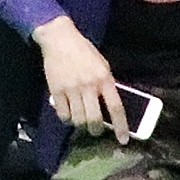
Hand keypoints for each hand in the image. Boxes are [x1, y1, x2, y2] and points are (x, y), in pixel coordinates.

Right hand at [38, 18, 120, 136]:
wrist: (60, 39)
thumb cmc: (84, 52)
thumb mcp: (102, 65)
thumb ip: (106, 85)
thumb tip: (110, 109)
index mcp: (104, 78)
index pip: (116, 107)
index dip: (121, 126)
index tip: (123, 140)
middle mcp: (89, 85)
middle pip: (95, 119)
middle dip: (96, 130)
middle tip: (95, 130)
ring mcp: (71, 89)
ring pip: (78, 120)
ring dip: (81, 125)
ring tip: (81, 120)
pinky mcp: (56, 90)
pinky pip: (63, 114)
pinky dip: (67, 118)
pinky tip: (69, 113)